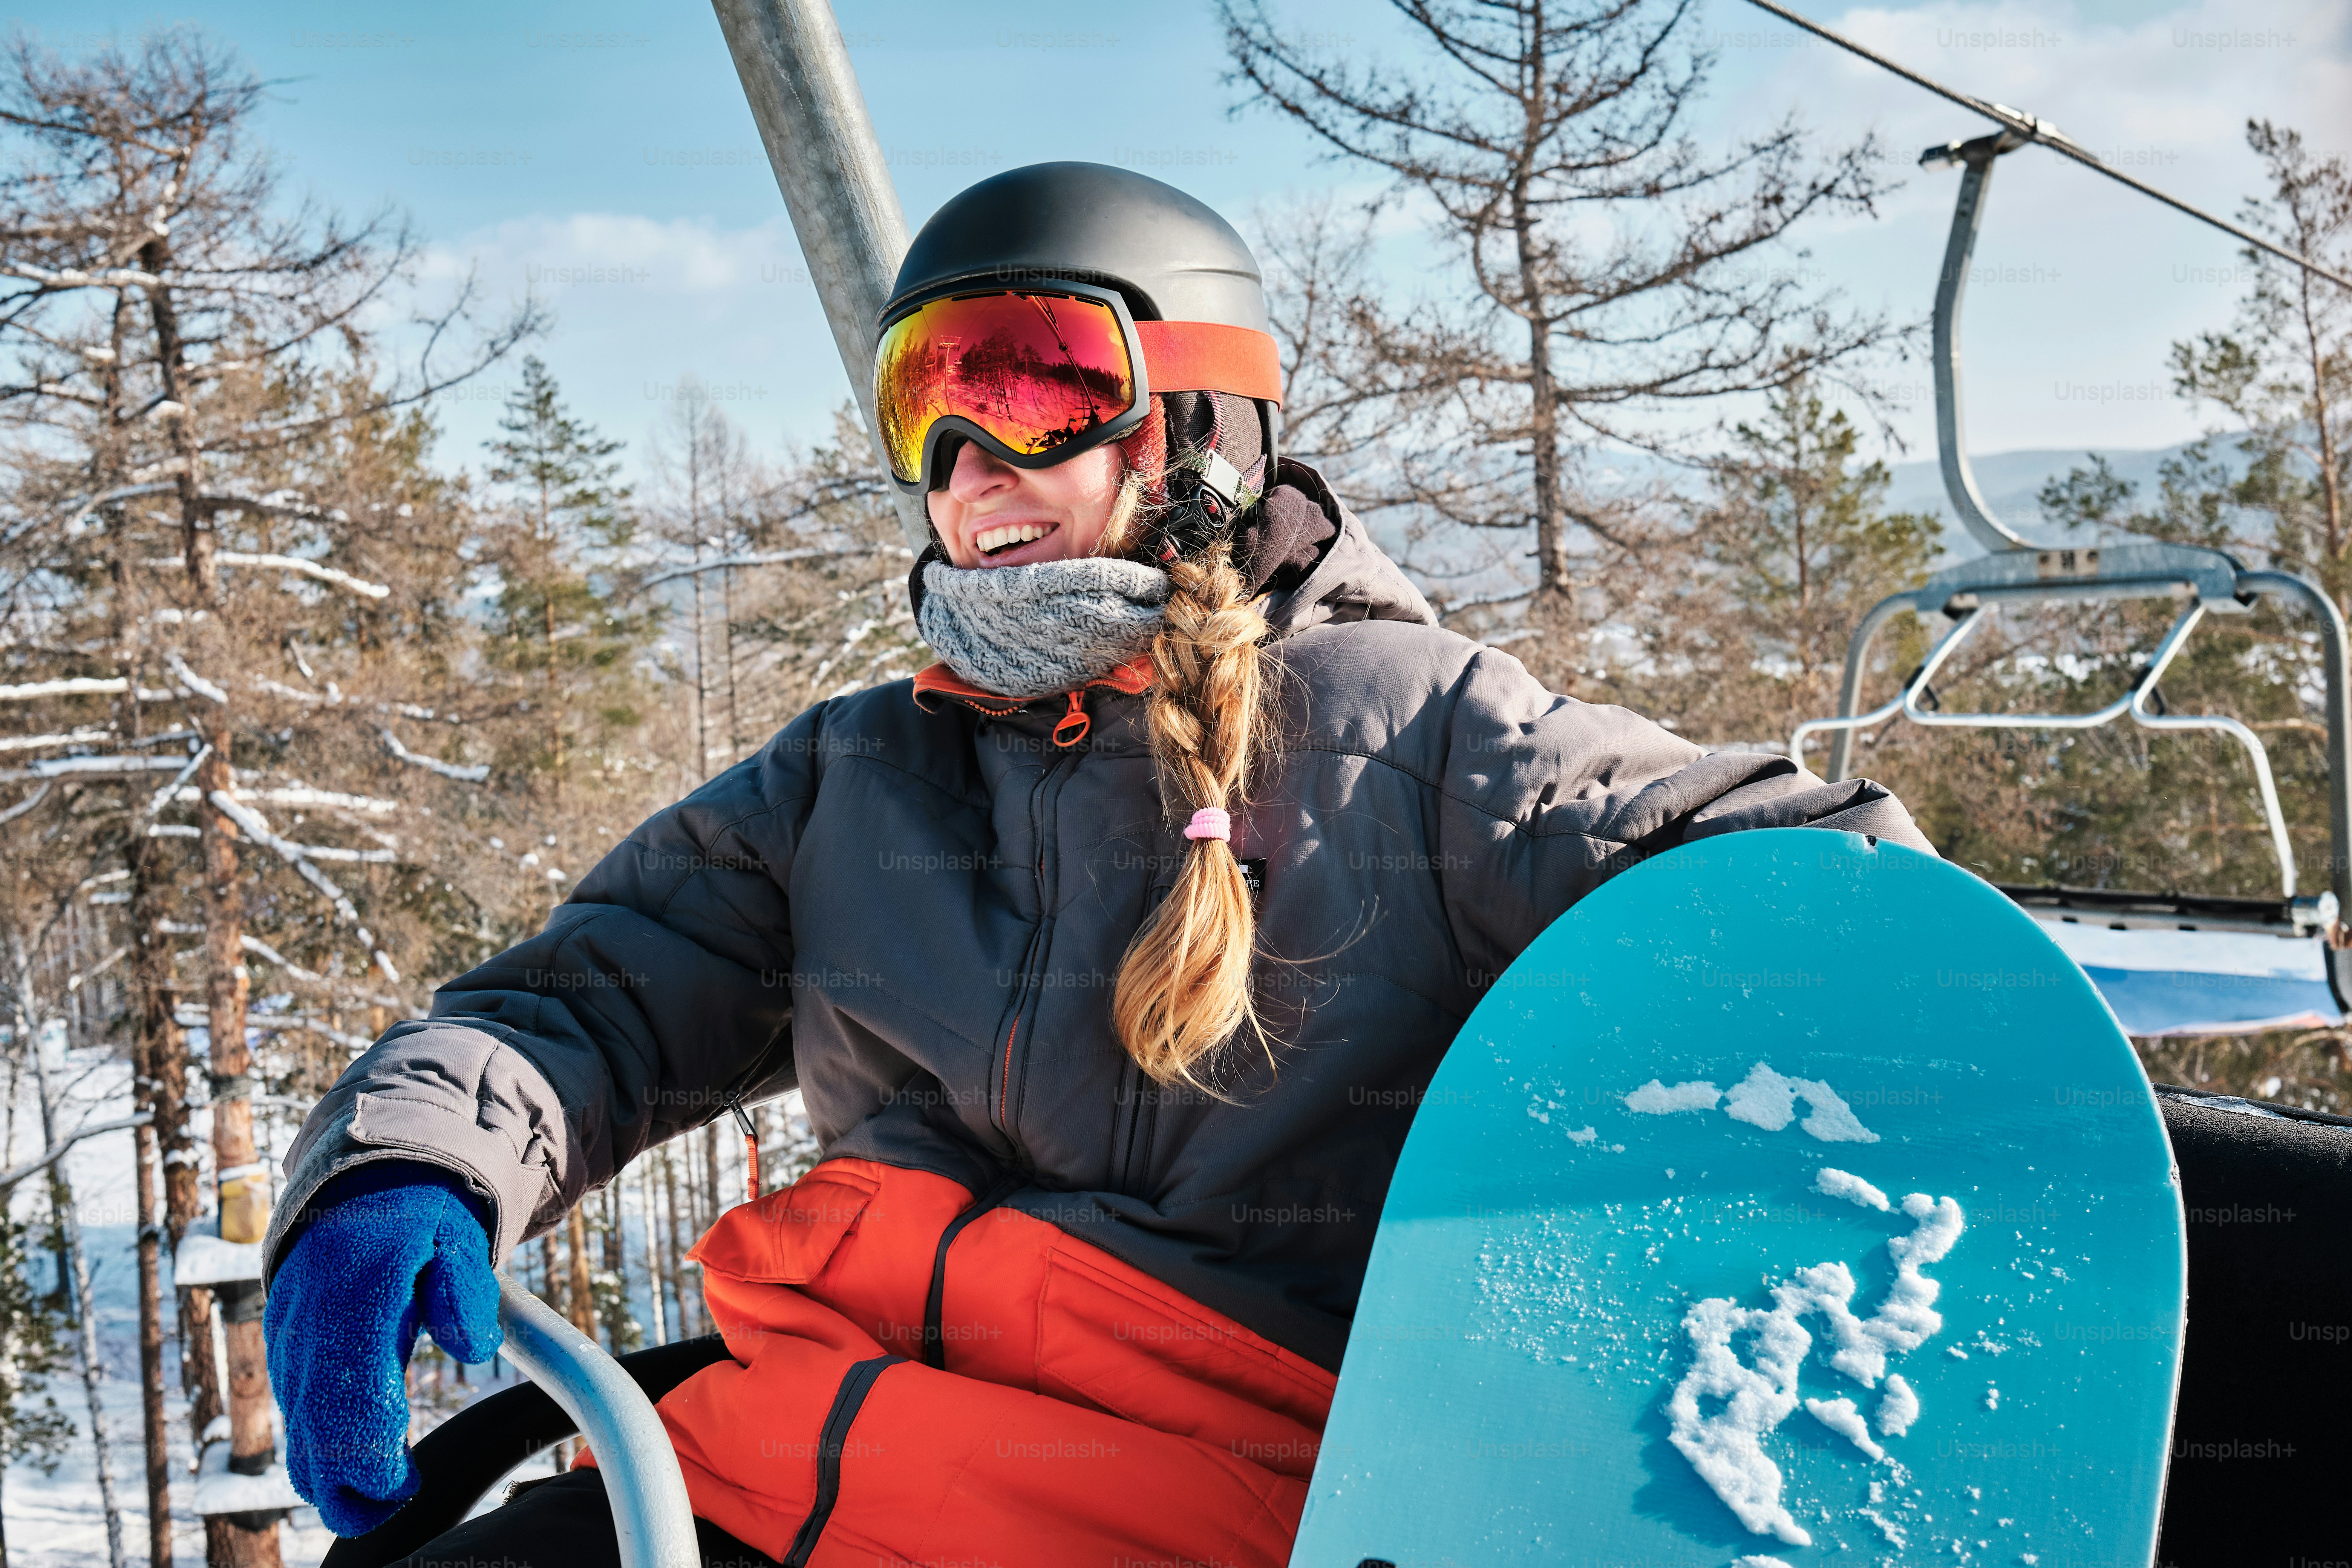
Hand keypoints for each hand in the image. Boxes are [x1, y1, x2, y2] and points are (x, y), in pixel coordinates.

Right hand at [263, 1161, 502, 1536]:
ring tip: (374, 1498)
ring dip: (328, 1472)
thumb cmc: (421, 1221)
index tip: (405, 1483)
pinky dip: (318, 1442)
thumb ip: (466, 1294)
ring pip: (296, 1424)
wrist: (361, 1187)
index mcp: (357, 1299)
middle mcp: (311, 1324)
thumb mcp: (457, 1242)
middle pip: (315, 1427)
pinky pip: (294, 1407)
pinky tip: (355, 1457)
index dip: (373, 1454)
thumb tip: (475, 1347)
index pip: (354, 1398)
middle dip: (345, 1484)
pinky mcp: (284, 1346)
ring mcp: (290, 1337)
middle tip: (388, 1508)